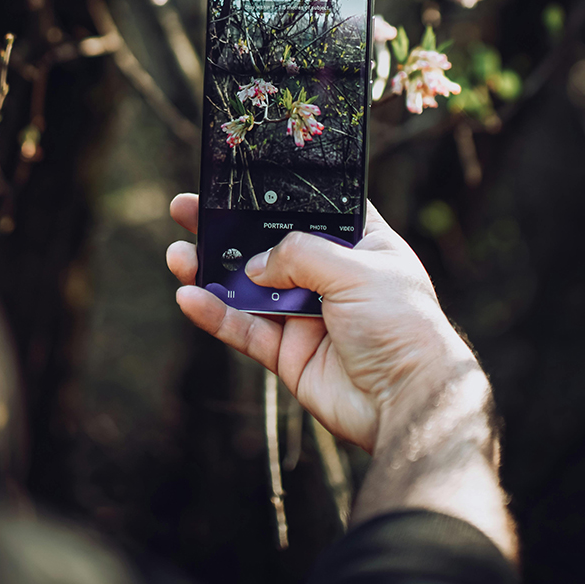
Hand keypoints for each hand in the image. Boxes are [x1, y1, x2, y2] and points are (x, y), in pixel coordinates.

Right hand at [166, 194, 475, 452]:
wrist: (407, 401)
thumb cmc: (401, 325)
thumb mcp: (354, 269)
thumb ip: (298, 254)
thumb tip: (255, 264)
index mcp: (358, 246)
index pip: (311, 210)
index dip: (274, 196)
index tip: (236, 182)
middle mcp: (330, 278)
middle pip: (267, 247)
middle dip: (227, 229)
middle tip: (187, 209)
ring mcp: (307, 316)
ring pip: (248, 289)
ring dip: (211, 272)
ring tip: (178, 254)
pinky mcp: (288, 353)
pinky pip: (244, 329)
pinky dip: (216, 315)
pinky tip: (189, 299)